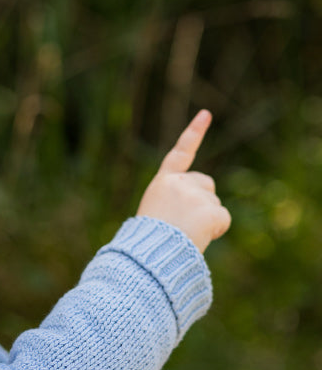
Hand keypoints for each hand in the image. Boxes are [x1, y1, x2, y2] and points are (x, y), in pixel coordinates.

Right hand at [136, 110, 230, 252]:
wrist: (149, 255)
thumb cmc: (146, 242)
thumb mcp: (153, 215)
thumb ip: (173, 204)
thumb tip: (199, 218)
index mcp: (162, 183)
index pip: (179, 154)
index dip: (193, 133)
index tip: (206, 114)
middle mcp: (179, 183)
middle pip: (206, 185)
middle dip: (202, 200)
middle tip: (182, 223)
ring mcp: (196, 195)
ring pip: (214, 204)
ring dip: (206, 219)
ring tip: (184, 233)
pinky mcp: (211, 210)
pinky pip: (223, 220)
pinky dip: (216, 231)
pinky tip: (198, 238)